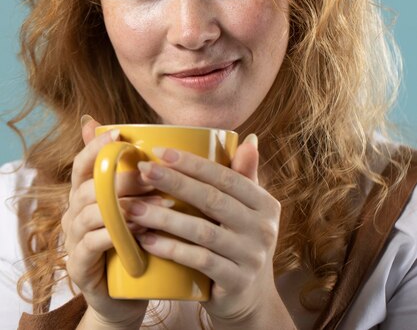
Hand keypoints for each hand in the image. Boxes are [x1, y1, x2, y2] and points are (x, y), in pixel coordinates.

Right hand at [61, 117, 150, 326]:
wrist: (125, 296)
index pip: (82, 163)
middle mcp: (74, 212)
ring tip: (160, 202)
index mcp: (85, 193)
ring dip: (126, 205)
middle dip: (124, 178)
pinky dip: (117, 234)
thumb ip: (138, 175)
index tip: (120, 134)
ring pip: (91, 213)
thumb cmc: (135, 242)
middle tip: (155, 175)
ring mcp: (73, 239)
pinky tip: (143, 230)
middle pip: (91, 186)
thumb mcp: (137, 205)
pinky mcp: (78, 265)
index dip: (97, 147)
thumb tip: (148, 139)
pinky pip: (93, 243)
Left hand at [126, 136, 284, 326]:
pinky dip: (172, 249)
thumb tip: (250, 138)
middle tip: (143, 170)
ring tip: (134, 208)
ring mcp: (251, 256)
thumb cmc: (239, 243)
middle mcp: (263, 228)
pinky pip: (199, 261)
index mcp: (264, 203)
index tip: (160, 151)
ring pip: (202, 231)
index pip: (226, 176)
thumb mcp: (248, 211)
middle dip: (174, 182)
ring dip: (165, 218)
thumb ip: (244, 176)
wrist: (249, 299)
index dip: (193, 163)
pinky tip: (147, 240)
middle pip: (212, 199)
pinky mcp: (236, 281)